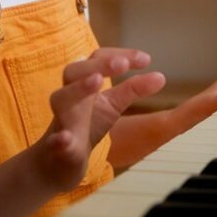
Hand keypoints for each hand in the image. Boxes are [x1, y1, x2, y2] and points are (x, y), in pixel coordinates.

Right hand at [34, 48, 162, 191]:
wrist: (58, 161)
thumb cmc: (86, 125)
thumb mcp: (112, 105)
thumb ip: (133, 89)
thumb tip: (161, 77)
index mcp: (84, 83)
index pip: (97, 59)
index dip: (119, 54)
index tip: (146, 59)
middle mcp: (70, 97)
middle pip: (74, 71)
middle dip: (98, 64)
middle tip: (122, 64)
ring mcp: (62, 121)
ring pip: (61, 98)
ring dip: (79, 88)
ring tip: (98, 82)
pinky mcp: (57, 148)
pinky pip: (55, 141)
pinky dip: (59, 139)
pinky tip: (66, 139)